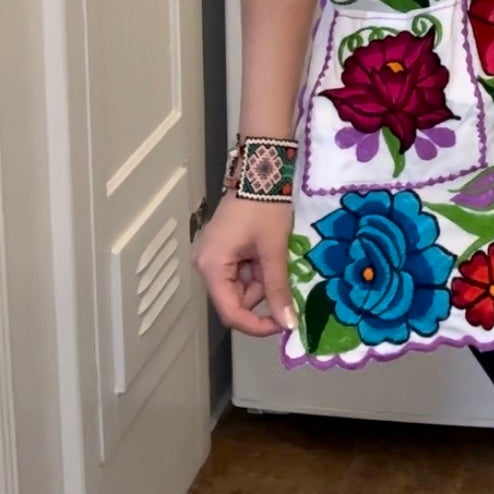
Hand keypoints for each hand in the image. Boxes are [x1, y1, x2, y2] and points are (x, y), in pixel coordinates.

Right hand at [192, 194, 296, 336]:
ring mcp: (212, 256)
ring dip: (261, 278)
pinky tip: (267, 249)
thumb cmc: (265, 208)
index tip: (282, 324)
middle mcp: (205, 265)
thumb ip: (278, 289)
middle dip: (262, 293)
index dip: (257, 325)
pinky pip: (238, 271)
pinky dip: (256, 267)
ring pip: (239, 286)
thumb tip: (288, 324)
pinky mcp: (221, 248)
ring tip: (274, 252)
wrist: (261, 168)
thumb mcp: (273, 250)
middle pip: (234, 299)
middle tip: (281, 273)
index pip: (231, 313)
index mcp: (211, 267)